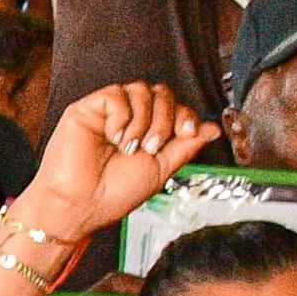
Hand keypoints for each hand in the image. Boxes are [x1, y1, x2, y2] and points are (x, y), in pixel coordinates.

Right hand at [20, 80, 218, 240]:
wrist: (82, 205)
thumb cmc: (114, 194)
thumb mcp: (161, 169)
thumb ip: (185, 146)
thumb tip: (213, 128)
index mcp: (146, 132)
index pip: (174, 106)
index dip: (185, 115)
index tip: (186, 133)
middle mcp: (128, 119)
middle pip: (161, 93)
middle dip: (165, 119)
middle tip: (151, 147)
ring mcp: (107, 113)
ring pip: (140, 90)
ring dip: (143, 120)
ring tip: (129, 146)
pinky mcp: (85, 110)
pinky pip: (115, 94)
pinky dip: (121, 116)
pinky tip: (113, 136)